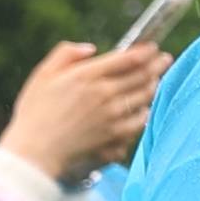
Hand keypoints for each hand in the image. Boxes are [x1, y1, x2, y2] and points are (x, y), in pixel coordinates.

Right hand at [0, 38, 169, 181]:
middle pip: (142, 76)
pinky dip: (144, 113)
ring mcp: (113, 116)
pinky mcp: (116, 136)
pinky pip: (140, 121)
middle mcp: (104, 94)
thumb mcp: (42, 75)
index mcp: (87, 75)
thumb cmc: (34, 113)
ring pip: (144, 97)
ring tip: (155, 81)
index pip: (128, 59)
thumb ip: (65, 54)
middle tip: (165, 60)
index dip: (145, 52)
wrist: (34, 152)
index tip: (153, 48)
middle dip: (157, 65)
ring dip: (153, 86)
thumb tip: (90, 48)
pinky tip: (144, 109)